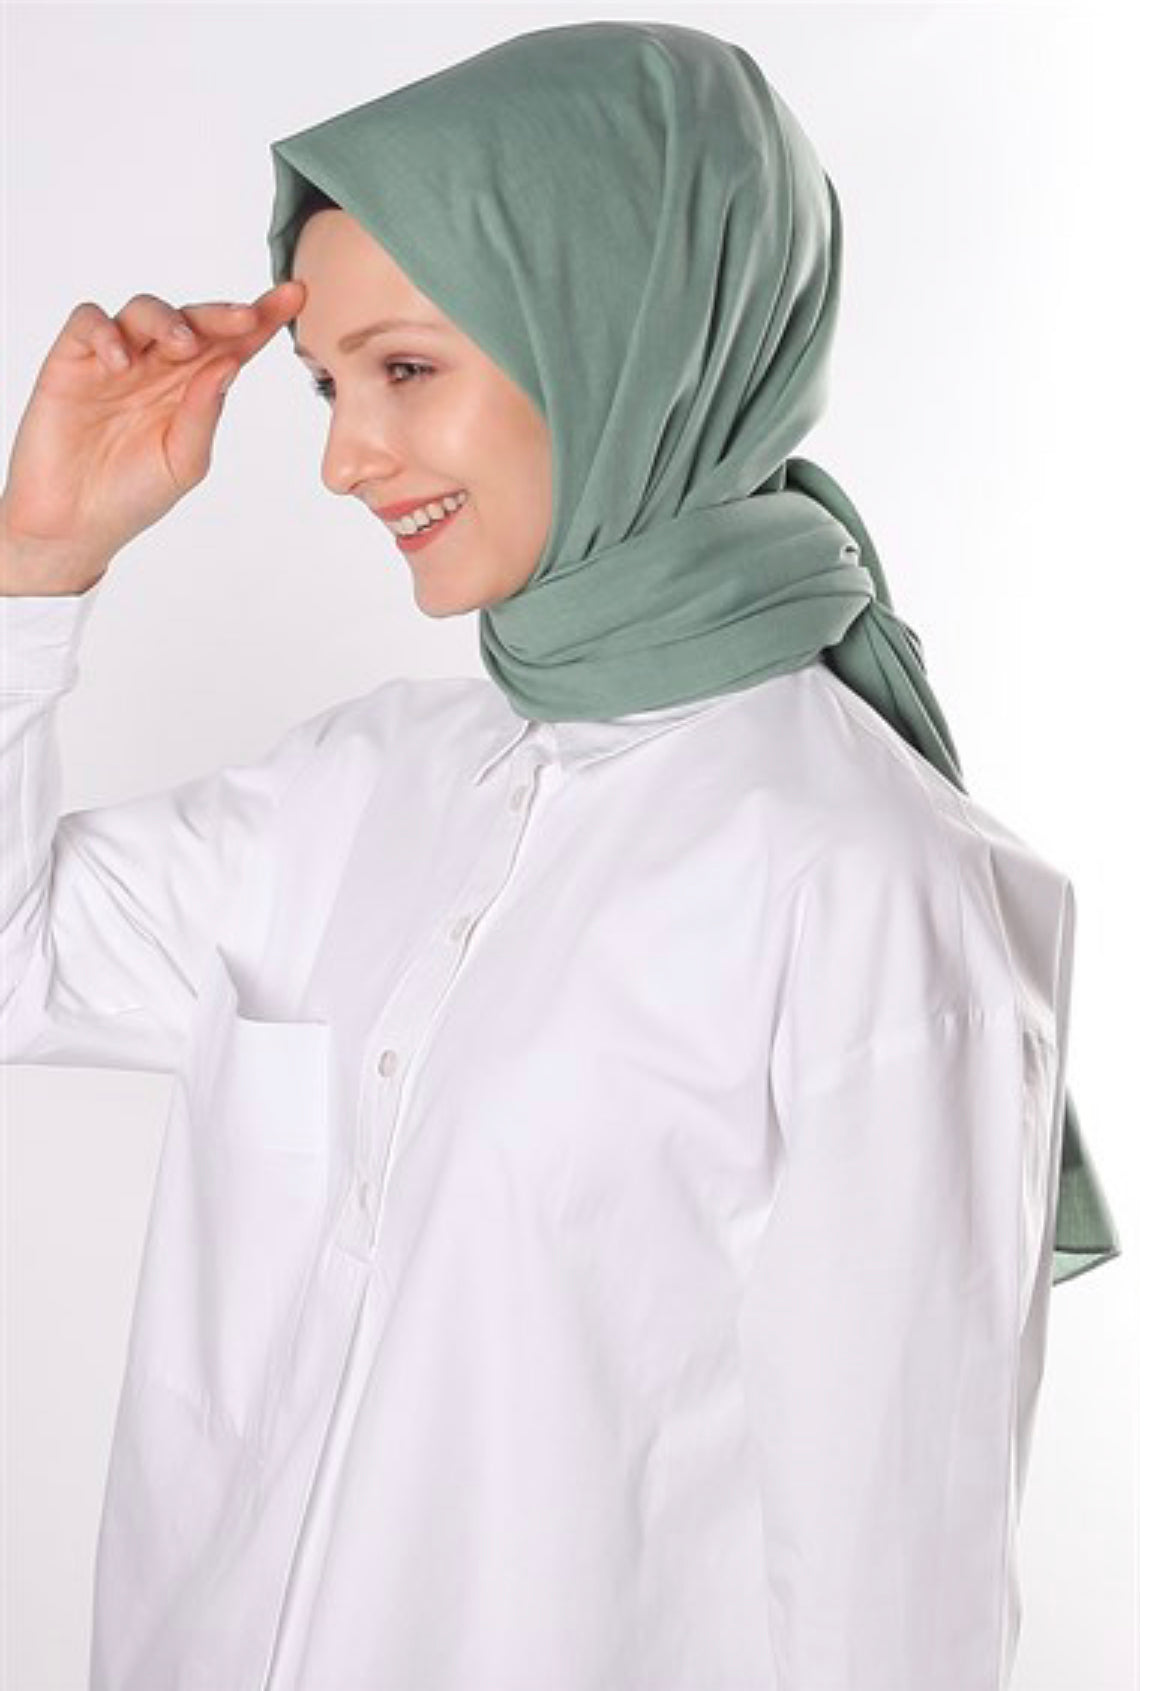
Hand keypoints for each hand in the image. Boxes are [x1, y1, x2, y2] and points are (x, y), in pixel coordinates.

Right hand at [0, 281, 306, 585]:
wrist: (76, 524)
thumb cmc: (134, 495)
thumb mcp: (184, 461)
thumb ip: (204, 414)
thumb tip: (229, 365)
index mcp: (193, 388)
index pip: (232, 345)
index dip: (263, 319)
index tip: (296, 297)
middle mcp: (158, 366)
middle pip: (194, 320)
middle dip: (223, 314)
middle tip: (247, 317)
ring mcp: (116, 360)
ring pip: (143, 311)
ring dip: (168, 319)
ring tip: (182, 343)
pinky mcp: (72, 361)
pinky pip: (88, 322)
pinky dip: (106, 332)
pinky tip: (121, 361)